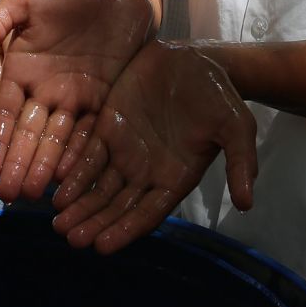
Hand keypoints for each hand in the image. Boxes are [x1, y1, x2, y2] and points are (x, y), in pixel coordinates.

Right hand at [0, 0, 153, 201]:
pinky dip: (80, 152)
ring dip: (45, 166)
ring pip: (56, 138)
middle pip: (27, 133)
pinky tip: (71, 175)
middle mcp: (43, 90)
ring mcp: (74, 97)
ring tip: (35, 195)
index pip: (3, 111)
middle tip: (7, 196)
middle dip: (17, 164)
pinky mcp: (103, 100)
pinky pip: (90, 131)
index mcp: (20, 70)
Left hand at [52, 41, 257, 253]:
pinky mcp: (105, 129)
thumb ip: (240, 163)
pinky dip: (71, 174)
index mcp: (174, 178)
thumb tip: (249, 204)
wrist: (194, 59)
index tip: (102, 247)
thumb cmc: (218, 96)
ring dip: (78, 206)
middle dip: (94, 223)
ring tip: (58, 223)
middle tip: (71, 239)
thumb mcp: (236, 126)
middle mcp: (145, 172)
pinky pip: (85, 156)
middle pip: (115, 206)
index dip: (125, 230)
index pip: (147, 213)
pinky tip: (56, 190)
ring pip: (96, 186)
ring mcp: (123, 152)